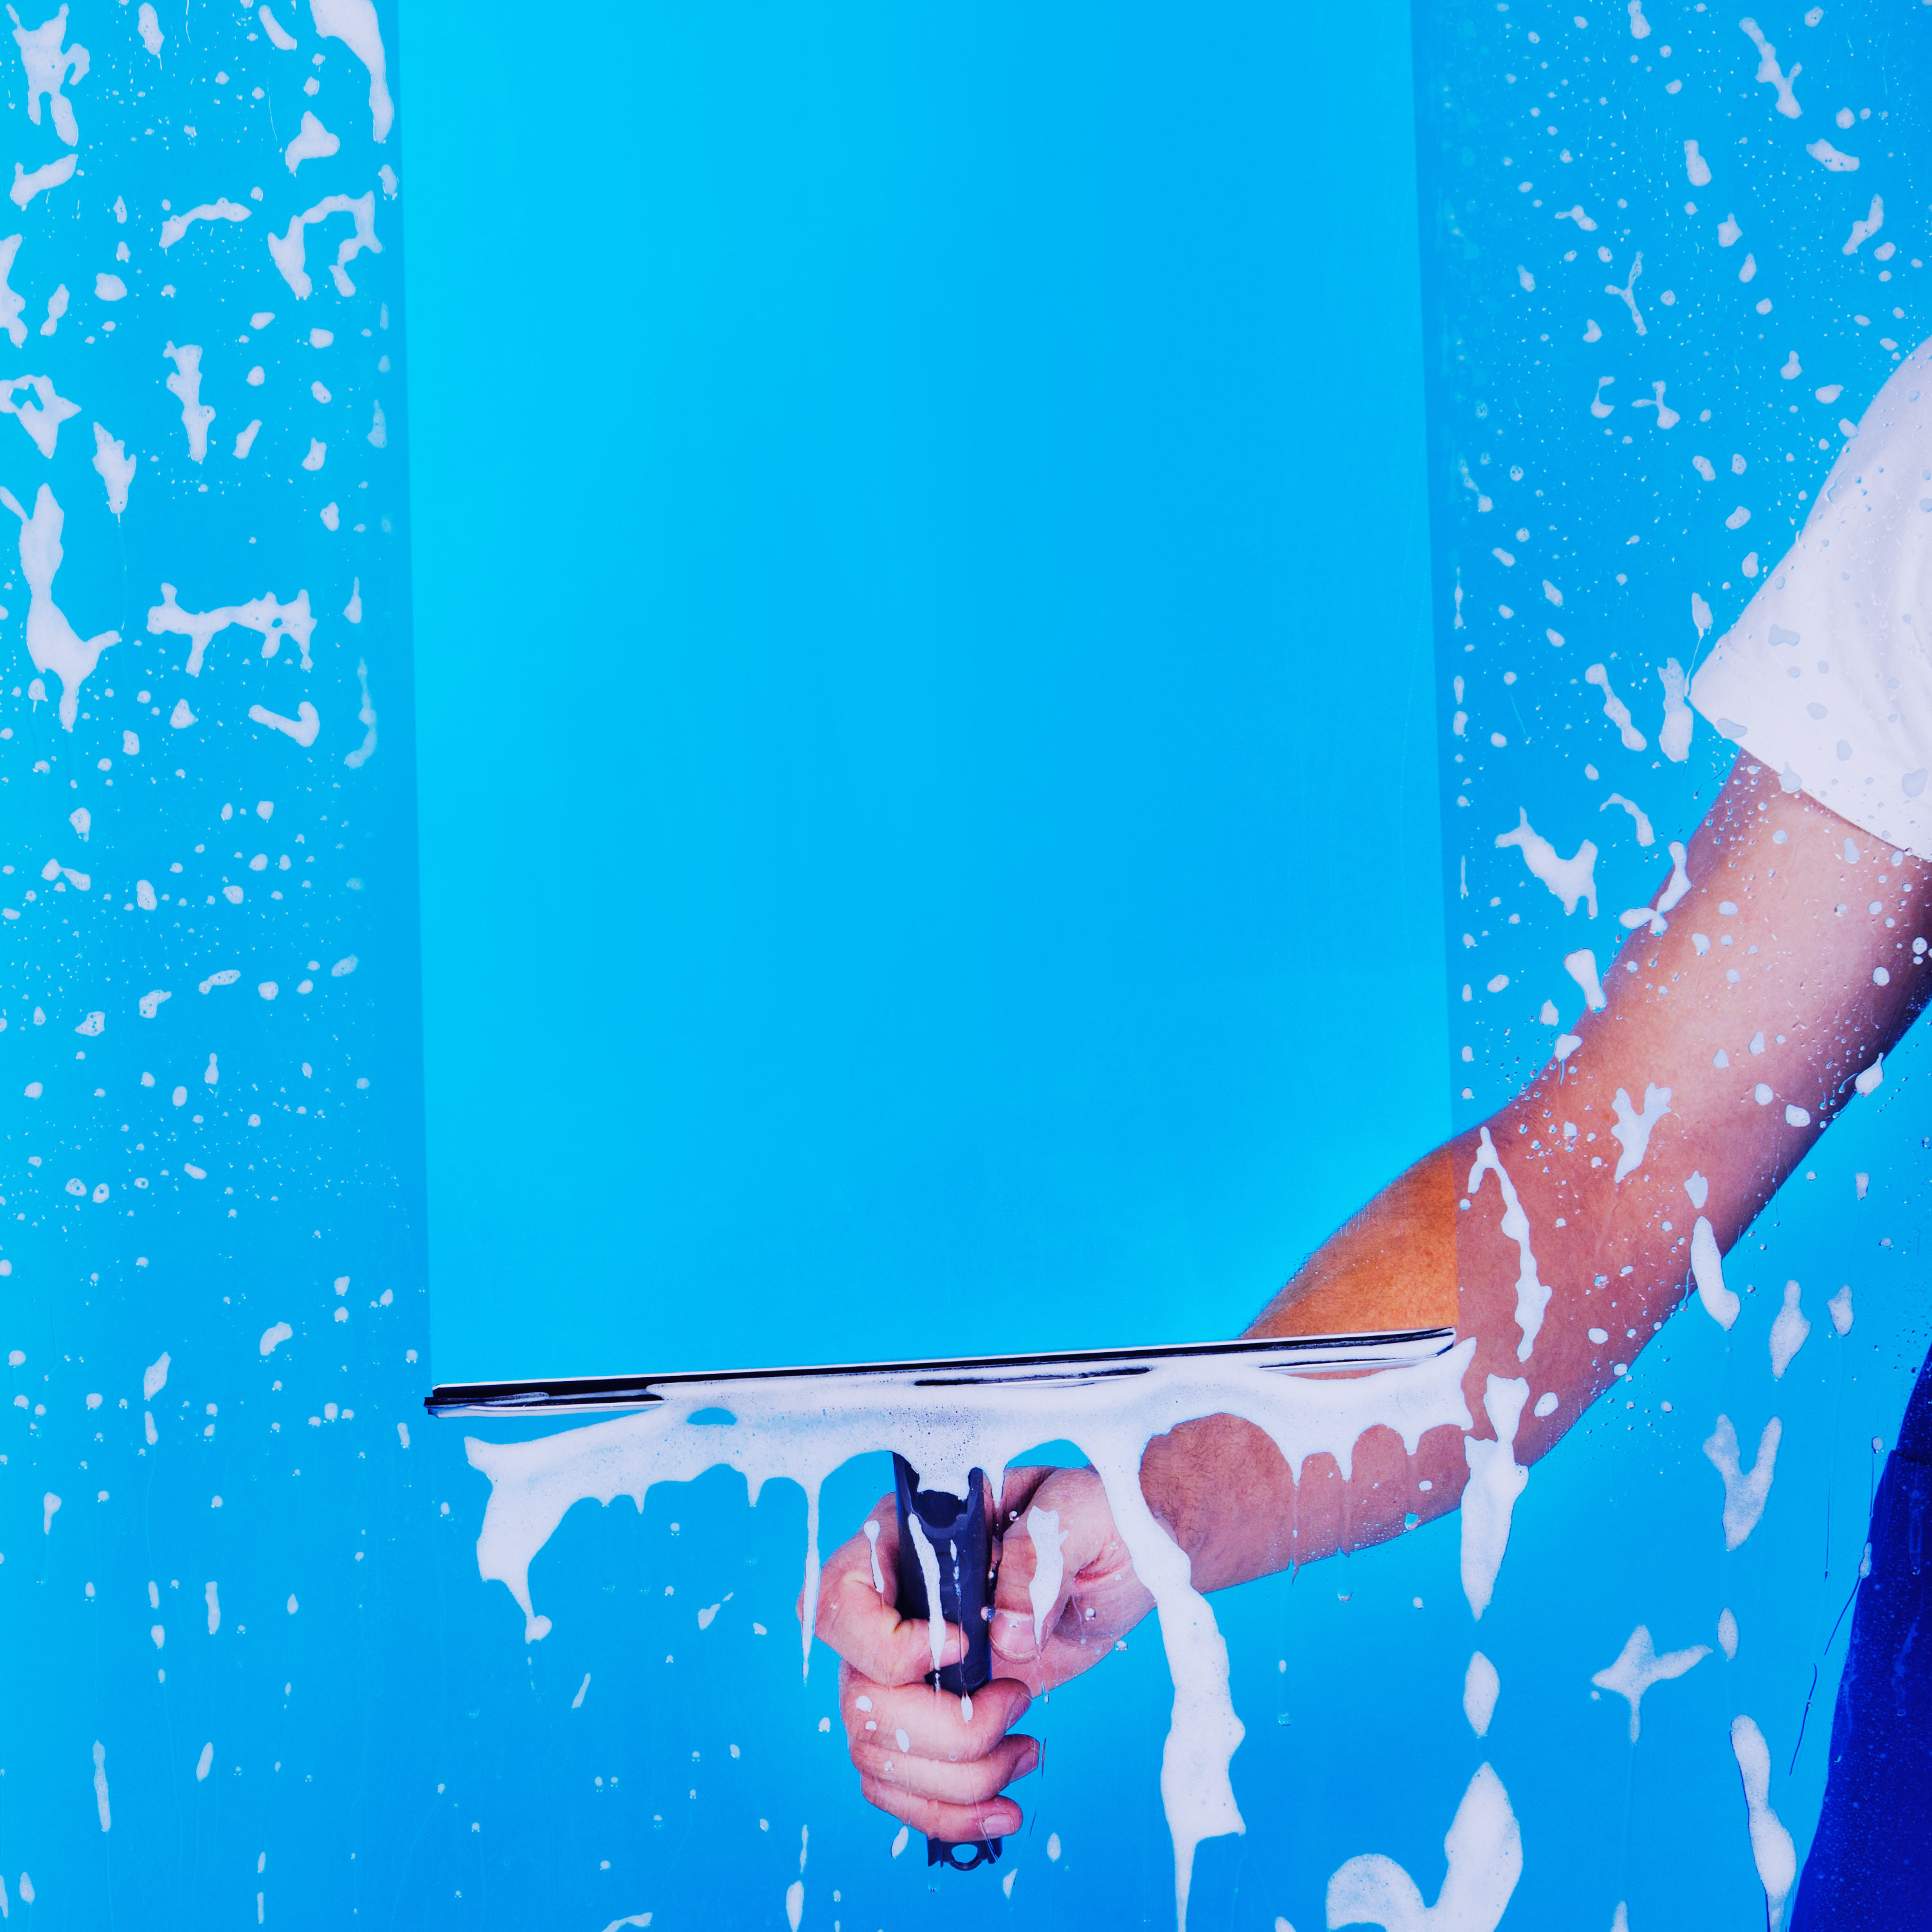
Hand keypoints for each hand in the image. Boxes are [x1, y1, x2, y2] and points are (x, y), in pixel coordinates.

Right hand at [807, 1464, 1153, 1841]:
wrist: (1123, 1560)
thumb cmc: (1098, 1519)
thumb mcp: (1078, 1513)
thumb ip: (1037, 1557)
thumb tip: (1006, 1635)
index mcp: (910, 1540)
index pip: (839, 1599)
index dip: (889, 1644)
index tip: (969, 1647)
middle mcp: (893, 1606)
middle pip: (861, 1696)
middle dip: (946, 1730)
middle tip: (1019, 1701)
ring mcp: (908, 1667)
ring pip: (877, 1753)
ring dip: (958, 1780)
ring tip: (1026, 1752)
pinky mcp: (933, 1714)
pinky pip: (899, 1784)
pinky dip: (947, 1814)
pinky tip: (1002, 1810)